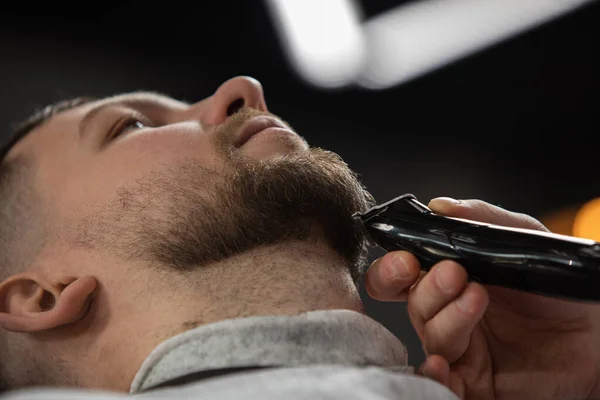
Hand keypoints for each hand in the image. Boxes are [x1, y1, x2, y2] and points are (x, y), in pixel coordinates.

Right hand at [365, 197, 599, 399]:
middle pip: (412, 306)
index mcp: (447, 282)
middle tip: (454, 273)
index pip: (399, 278)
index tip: (407, 260)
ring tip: (478, 297)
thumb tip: (440, 206)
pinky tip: (444, 364)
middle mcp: (447, 316)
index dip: (391, 271)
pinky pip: (444, 386)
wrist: (597, 334)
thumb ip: (484, 219)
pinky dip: (437, 378)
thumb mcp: (525, 241)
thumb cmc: (557, 287)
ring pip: (431, 338)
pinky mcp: (476, 385)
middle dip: (425, 289)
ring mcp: (462, 352)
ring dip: (447, 318)